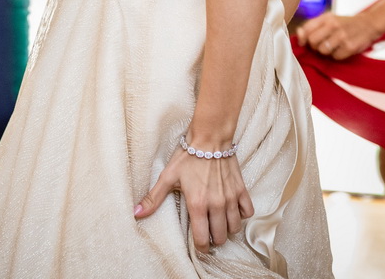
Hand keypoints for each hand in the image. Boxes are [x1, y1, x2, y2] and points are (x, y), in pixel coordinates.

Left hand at [134, 146, 253, 253]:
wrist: (209, 137)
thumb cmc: (188, 156)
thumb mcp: (168, 177)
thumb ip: (153, 198)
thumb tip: (136, 213)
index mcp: (197, 205)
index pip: (202, 239)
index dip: (200, 246)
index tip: (199, 243)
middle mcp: (216, 205)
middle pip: (220, 237)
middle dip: (213, 238)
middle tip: (207, 230)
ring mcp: (230, 198)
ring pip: (234, 227)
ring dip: (227, 228)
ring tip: (219, 221)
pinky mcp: (241, 190)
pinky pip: (248, 212)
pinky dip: (241, 214)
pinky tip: (232, 209)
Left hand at [295, 10, 382, 59]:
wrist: (368, 24)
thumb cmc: (344, 23)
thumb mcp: (329, 19)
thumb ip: (312, 26)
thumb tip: (298, 34)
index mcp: (326, 17)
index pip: (306, 29)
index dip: (304, 38)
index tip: (307, 41)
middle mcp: (334, 25)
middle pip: (312, 41)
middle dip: (315, 46)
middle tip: (322, 43)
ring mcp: (342, 36)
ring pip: (322, 50)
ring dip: (326, 51)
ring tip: (333, 46)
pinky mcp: (350, 47)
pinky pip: (335, 57)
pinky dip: (337, 55)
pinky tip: (342, 49)